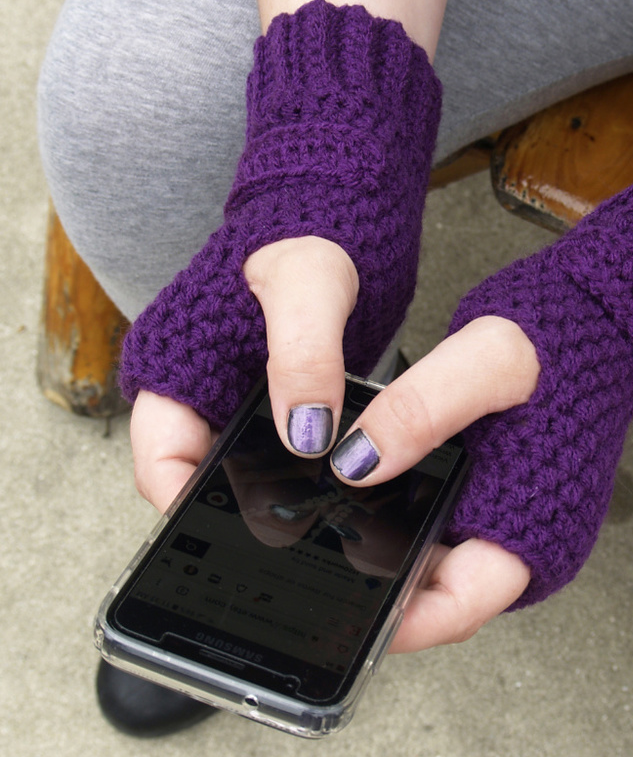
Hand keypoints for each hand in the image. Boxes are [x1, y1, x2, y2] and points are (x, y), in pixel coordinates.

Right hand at [129, 234, 359, 511]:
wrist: (340, 221)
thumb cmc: (306, 235)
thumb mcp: (306, 282)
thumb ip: (303, 352)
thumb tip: (306, 435)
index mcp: (177, 372)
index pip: (161, 461)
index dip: (187, 503)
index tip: (236, 530)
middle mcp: (205, 399)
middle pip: (207, 480)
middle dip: (241, 512)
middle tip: (298, 536)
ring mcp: (246, 407)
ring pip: (251, 474)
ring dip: (283, 496)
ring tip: (330, 519)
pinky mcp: (287, 408)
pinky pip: (292, 456)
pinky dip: (313, 472)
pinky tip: (348, 485)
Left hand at [328, 316, 539, 652]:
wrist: (581, 332)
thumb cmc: (559, 354)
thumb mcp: (489, 363)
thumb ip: (425, 407)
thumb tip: (357, 460)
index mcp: (527, 531)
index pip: (459, 608)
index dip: (401, 623)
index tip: (346, 616)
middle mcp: (506, 540)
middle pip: (430, 593)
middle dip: (375, 585)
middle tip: (316, 561)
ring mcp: (487, 524)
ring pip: (422, 560)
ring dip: (378, 548)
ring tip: (323, 524)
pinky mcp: (472, 501)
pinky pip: (425, 525)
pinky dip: (389, 514)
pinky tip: (355, 492)